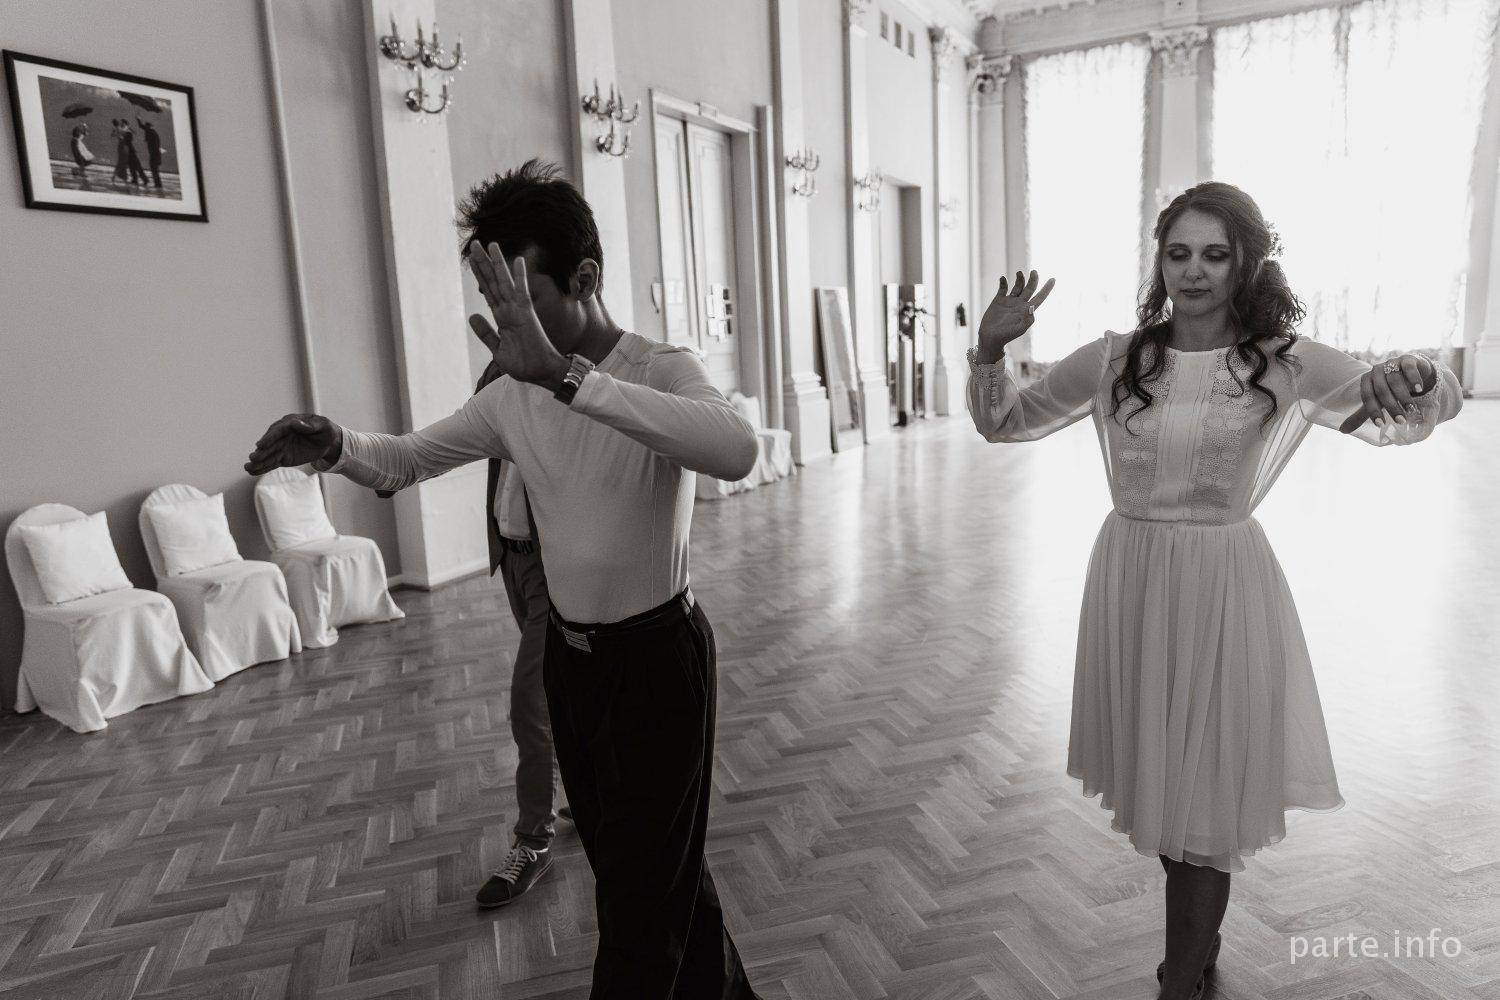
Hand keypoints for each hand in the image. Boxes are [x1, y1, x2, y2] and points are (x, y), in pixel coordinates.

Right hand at [245, 414, 340, 473]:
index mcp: (289, 423)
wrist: (328, 441)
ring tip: (247, 468)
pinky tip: (252, 472)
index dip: (269, 438)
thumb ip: (311, 425)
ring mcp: (281, 446)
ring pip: (268, 454)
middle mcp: (282, 435)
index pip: (277, 430)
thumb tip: (296, 423)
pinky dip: (263, 467)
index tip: (260, 445)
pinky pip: (272, 462)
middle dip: (261, 451)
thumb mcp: (322, 425)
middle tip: (252, 458)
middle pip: (270, 443)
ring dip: (258, 462)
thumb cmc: (324, 430)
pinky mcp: (283, 457)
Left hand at [466, 241, 569, 390]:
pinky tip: (518, 261)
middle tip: (474, 244)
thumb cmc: (523, 364)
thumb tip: (472, 316)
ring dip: (497, 263)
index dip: (480, 275)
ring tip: (491, 244)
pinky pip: (522, 292)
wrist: (541, 374)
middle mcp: (509, 310)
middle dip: (483, 263)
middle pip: (493, 282)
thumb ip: (486, 333)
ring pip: (504, 283)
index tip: (472, 258)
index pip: (488, 291)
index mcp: (502, 317)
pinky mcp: (527, 315)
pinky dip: (520, 277)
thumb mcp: (497, 349)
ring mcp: (518, 311)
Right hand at [978, 270, 1055, 363]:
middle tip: (1034, 271)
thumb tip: (1032, 306)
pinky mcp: (999, 300)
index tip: (1053, 279)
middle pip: (1029, 288)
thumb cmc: (1006, 335)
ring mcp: (1009, 301)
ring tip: (1019, 273)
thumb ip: (1027, 319)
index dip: (1047, 289)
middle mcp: (1019, 304)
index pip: (1039, 297)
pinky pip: (1003, 288)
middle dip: (1033, 279)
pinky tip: (1003, 278)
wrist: (990, 337)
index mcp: (1027, 310)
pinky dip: (1003, 282)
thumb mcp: (1019, 329)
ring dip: (1020, 278)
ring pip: (1017, 286)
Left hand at [1338, 354, 1436, 433]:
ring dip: (1404, 396)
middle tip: (1401, 421)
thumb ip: (1361, 415)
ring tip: (1411, 409)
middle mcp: (1377, 370)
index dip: (1373, 411)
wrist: (1410, 371)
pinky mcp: (1407, 359)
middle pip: (1381, 390)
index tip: (1381, 425)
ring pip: (1395, 380)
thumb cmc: (1389, 389)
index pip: (1367, 396)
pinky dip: (1414, 379)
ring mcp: (1392, 363)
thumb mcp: (1376, 401)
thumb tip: (1342, 431)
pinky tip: (1419, 389)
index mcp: (1366, 380)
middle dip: (1391, 407)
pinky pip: (1409, 368)